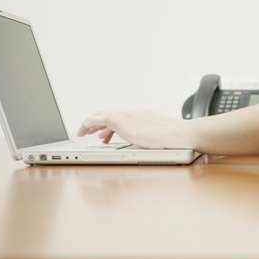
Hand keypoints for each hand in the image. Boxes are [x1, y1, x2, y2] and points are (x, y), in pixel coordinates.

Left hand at [76, 109, 190, 149]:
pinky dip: (88, 124)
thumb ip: (152, 138)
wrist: (176, 134)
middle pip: (109, 114)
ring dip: (90, 124)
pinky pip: (96, 120)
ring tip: (83, 132)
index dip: (112, 127)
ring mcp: (124, 115)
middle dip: (98, 124)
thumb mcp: (161, 137)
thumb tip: (152, 145)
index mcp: (142, 116)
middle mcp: (131, 113)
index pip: (122, 118)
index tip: (107, 135)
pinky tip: (83, 131)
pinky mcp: (117, 120)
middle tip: (92, 133)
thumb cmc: (174, 139)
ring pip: (100, 116)